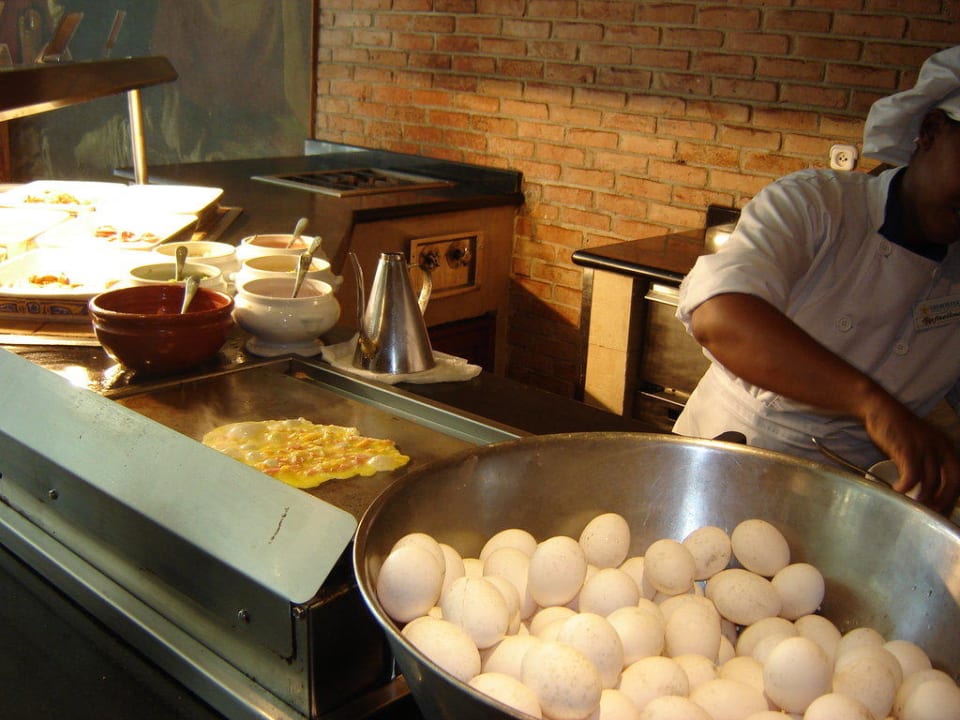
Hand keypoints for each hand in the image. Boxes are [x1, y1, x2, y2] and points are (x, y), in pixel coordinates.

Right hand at [860, 389, 959, 515]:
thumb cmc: (896, 430)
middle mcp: (942, 448)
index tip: (940, 512)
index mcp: (947, 448)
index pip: (958, 480)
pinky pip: (912, 477)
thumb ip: (928, 463)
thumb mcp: (920, 445)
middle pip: (951, 485)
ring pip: (931, 484)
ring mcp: (926, 449)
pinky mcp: (909, 450)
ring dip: (922, 499)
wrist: (879, 408)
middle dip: (942, 503)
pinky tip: (897, 492)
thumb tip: (927, 490)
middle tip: (929, 515)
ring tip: (911, 507)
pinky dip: (905, 488)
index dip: (951, 499)